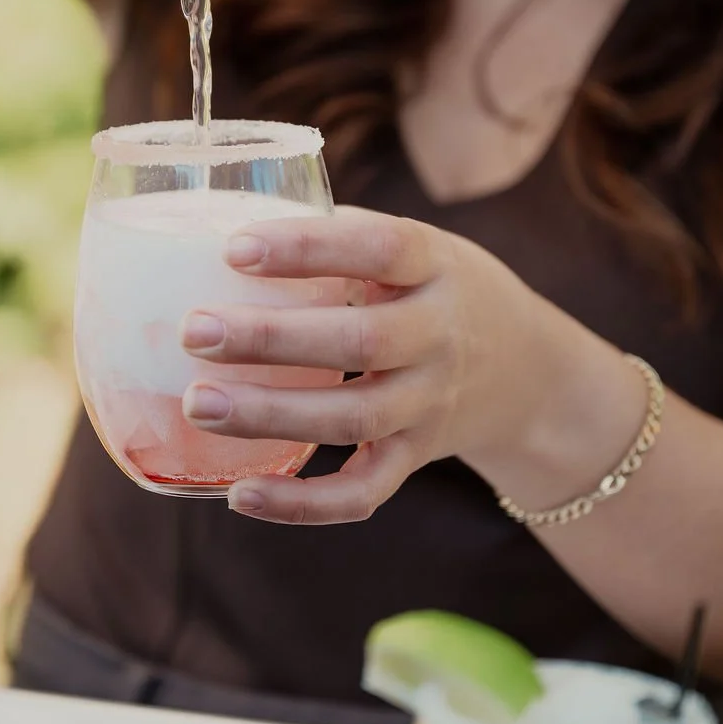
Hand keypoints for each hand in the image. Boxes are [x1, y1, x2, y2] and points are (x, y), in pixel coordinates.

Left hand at [178, 205, 567, 524]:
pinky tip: (239, 495)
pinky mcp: (416, 457)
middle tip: (195, 332)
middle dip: (270, 339)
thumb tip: (225, 219)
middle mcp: (439, 336)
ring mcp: (430, 404)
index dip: (307, 249)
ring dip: (270, 415)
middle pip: (360, 342)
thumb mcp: (416, 246)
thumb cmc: (437, 289)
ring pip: (353, 419)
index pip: (378, 248)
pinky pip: (363, 493)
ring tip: (197, 404)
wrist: (527, 369)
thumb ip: (339, 234)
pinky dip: (303, 504)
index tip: (234, 249)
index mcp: (434, 265)